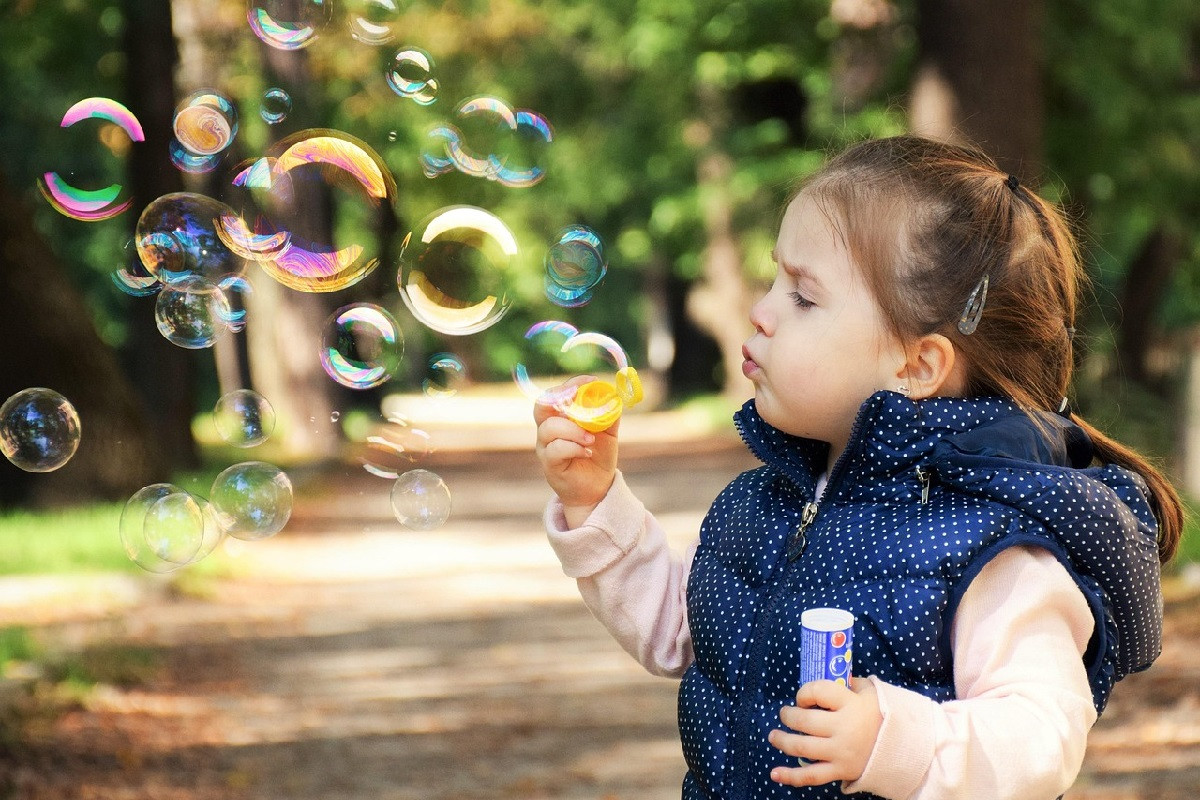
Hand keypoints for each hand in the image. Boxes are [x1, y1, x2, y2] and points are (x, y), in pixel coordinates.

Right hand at [534, 375, 618, 525]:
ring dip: (573, 429)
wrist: (597, 487)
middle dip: (561, 398)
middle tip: (579, 399)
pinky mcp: (549, 464)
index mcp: (560, 416)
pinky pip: (555, 450)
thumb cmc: (598, 455)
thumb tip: (614, 394)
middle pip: (541, 406)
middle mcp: (548, 429)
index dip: (571, 384)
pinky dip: (573, 447)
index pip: (556, 393)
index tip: (591, 381)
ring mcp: (546, 447)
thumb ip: (609, 413)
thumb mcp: (608, 431)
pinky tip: (587, 451)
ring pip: (549, 428)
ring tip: (591, 438)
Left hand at [768, 677, 881, 786]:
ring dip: (782, 741)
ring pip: (802, 747)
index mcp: (851, 705)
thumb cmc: (882, 716)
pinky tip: (775, 773)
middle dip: (788, 716)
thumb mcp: (870, 692)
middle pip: (805, 721)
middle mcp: (844, 729)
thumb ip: (848, 684)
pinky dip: (790, 776)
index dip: (804, 693)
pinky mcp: (841, 771)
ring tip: (773, 736)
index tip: (803, 698)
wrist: (904, 749)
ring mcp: (841, 752)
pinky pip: (811, 776)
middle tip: (784, 714)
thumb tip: (828, 675)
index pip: (817, 691)